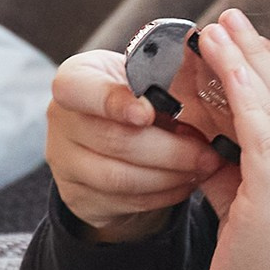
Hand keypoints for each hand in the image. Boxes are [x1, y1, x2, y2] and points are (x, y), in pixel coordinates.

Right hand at [46, 48, 225, 243]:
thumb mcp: (143, 77)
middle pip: (113, 140)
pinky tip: (186, 183)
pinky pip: (124, 202)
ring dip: (169, 176)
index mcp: (75, 79)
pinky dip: (162, 195)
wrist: (117, 139)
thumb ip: (161, 76)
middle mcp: (61, 120)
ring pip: (119, 178)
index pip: (78, 88)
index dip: (112, 101)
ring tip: (202, 169)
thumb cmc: (137, 97)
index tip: (147, 113)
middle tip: (207, 154)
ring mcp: (64, 162)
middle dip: (169, 150)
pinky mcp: (77, 197)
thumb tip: (208, 68)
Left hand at [194, 8, 269, 269]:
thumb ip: (243, 163)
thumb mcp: (254, 203)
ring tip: (217, 30)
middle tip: (230, 20)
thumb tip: (211, 125)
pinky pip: (261, 124)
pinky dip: (239, 85)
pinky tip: (219, 61)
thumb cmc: (256, 268)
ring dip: (245, 58)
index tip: (249, 38)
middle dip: (260, 51)